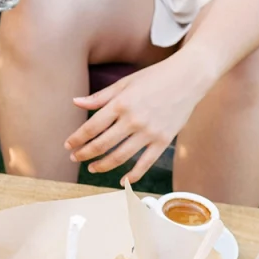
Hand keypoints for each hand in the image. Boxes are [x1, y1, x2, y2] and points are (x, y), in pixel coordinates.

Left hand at [65, 53, 213, 183]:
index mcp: (121, 103)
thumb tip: (75, 102)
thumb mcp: (125, 83)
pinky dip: (132, 176)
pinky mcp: (163, 140)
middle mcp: (133, 119)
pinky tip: (122, 181)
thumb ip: (100, 97)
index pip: (91, 128)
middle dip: (84, 154)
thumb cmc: (155, 77)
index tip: (68, 146)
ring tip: (92, 168)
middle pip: (101, 145)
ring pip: (119, 157)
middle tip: (75, 158)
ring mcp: (149, 132)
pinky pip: (145, 164)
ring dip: (102, 166)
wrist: (189, 76)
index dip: (76, 139)